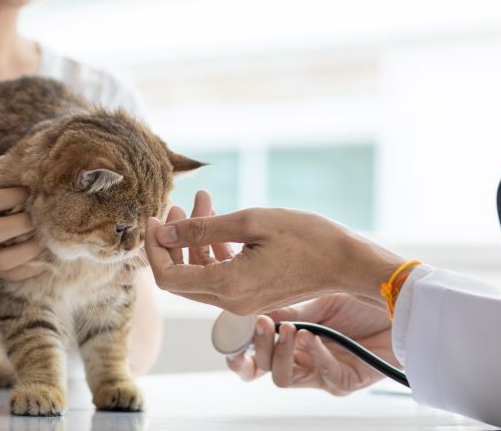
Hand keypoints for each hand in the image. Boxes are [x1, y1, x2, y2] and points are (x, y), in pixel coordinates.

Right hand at [0, 159, 45, 280]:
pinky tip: (45, 260)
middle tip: (41, 217)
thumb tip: (31, 156)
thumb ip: (1, 169)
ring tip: (45, 240)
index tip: (29, 190)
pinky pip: (7, 276)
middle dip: (19, 224)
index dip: (8, 197)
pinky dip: (28, 270)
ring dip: (25, 251)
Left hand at [145, 191, 405, 314]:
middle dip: (172, 240)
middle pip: (180, 277)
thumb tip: (162, 234)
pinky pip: (219, 273)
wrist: (347, 261)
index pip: (168, 277)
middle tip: (177, 207)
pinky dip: (213, 247)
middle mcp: (230, 301)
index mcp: (227, 285)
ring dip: (194, 239)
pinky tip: (219, 218)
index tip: (155, 219)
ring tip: (203, 200)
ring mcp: (241, 301)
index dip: (154, 249)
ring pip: (199, 272)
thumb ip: (201, 229)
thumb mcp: (251, 222)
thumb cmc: (306, 237)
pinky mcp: (251, 295)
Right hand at [227, 294, 396, 395]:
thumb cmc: (362, 301)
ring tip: (289, 329)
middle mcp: (301, 362)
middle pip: (262, 370)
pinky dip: (315, 355)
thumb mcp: (316, 300)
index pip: (254, 355)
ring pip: (283, 378)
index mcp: (289, 342)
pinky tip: (312, 336)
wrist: (402, 307)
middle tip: (260, 325)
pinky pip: (322, 376)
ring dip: (281, 352)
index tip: (229, 337)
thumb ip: (286, 311)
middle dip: (255, 349)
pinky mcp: (344, 383)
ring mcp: (321, 375)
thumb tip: (250, 310)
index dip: (237, 352)